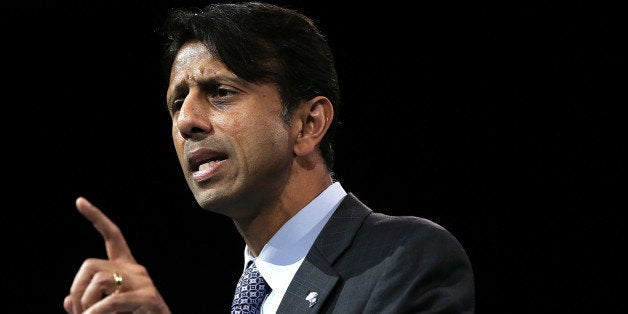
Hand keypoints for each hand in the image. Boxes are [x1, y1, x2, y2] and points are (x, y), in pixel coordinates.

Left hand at [64, 197, 170, 313]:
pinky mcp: (148, 297)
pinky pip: (110, 301)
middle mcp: (136, 270)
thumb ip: (86, 304)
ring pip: (99, 280)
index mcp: (126, 268)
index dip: (96, 218)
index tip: (79, 201)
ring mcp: (144, 282)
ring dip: (86, 305)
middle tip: (78, 313)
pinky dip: (96, 313)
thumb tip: (68, 301)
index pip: (112, 236)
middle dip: (77, 290)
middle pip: (91, 265)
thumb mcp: (103, 310)